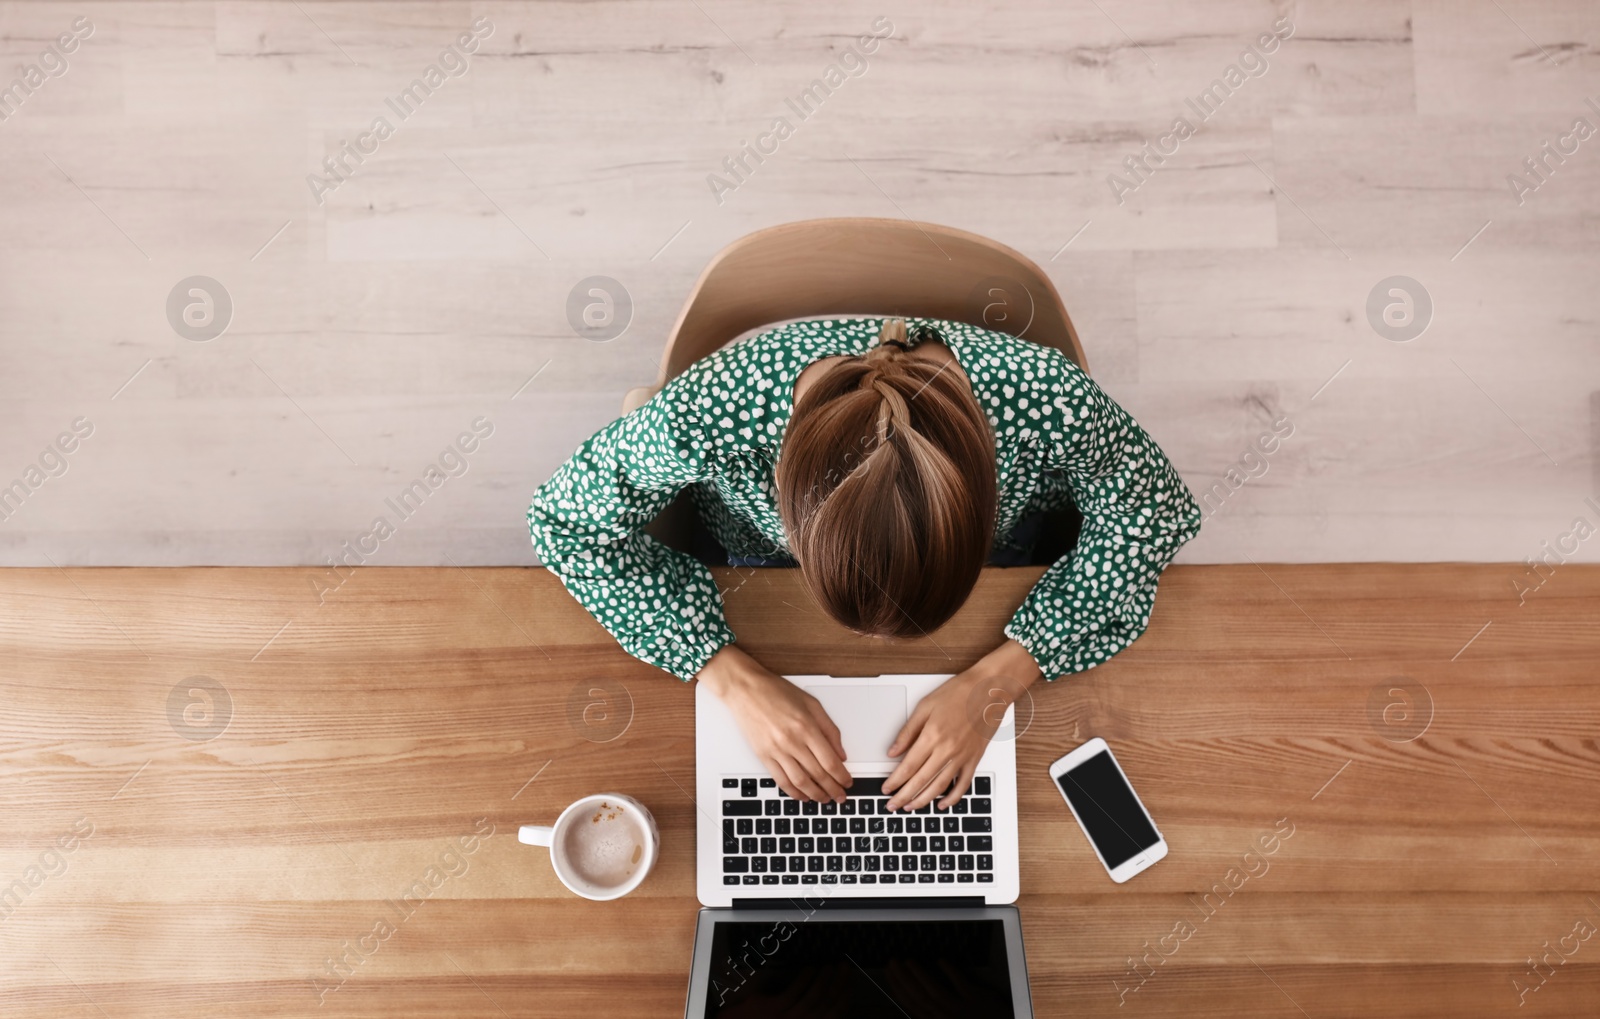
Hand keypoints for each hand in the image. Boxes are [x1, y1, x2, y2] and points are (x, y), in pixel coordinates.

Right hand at [696, 644, 852, 801]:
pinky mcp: (763, 756)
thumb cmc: (776, 691)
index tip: (847, 783)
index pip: (830, 762)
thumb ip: (830, 730)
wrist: (745, 689)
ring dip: (815, 795)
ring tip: (824, 799)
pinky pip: (781, 780)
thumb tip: (840, 753)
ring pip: (800, 782)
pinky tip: (802, 796)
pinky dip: (793, 792)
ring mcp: (776, 750)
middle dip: (833, 790)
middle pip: (818, 775)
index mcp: (807, 727)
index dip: (841, 777)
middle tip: (840, 797)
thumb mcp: (812, 704)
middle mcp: (792, 741)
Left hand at [882, 639, 1041, 810]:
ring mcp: (962, 757)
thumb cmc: (958, 693)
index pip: (908, 766)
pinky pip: (963, 785)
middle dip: (903, 796)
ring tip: (910, 807)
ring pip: (939, 787)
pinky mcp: (974, 759)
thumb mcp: (925, 706)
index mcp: (932, 736)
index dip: (895, 781)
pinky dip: (952, 798)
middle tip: (892, 805)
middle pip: (920, 781)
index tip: (886, 789)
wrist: (988, 690)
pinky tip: (942, 804)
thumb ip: (907, 732)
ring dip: (923, 800)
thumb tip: (893, 751)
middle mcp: (947, 750)